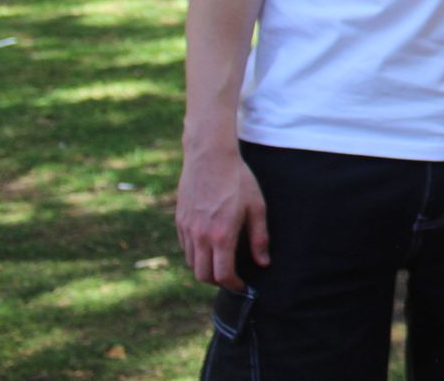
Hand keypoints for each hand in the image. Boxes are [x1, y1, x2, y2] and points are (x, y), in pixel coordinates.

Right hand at [176, 145, 269, 290]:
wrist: (210, 157)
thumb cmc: (238, 180)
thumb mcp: (256, 207)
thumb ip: (259, 238)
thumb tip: (263, 263)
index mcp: (221, 236)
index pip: (223, 274)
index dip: (234, 285)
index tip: (243, 286)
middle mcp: (200, 236)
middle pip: (202, 275)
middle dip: (218, 282)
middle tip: (231, 277)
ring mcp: (187, 229)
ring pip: (191, 263)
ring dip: (205, 268)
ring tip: (221, 262)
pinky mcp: (179, 221)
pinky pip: (185, 247)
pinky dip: (196, 253)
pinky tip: (209, 245)